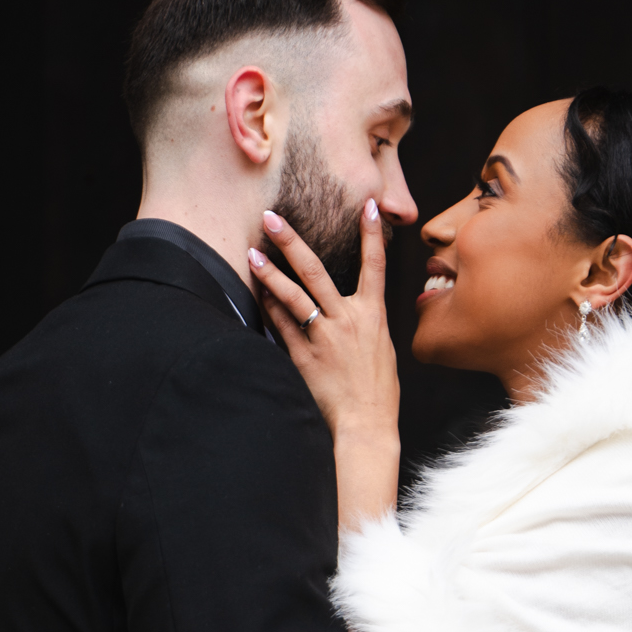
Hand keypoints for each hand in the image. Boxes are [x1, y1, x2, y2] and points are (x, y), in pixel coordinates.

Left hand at [250, 201, 400, 528]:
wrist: (365, 425)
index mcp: (373, 316)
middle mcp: (347, 320)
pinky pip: (280, 327)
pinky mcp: (303, 357)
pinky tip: (256, 293)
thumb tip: (351, 305)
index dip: (371, 235)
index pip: (375, 266)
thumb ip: (364, 322)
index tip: (367, 205)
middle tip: (271, 218)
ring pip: (292, 297)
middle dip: (292, 242)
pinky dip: (268, 309)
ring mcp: (323, 337)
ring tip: (251, 253)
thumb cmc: (376, 391)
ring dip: (269, 273)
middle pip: (315, 271)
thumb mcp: (380, 349)